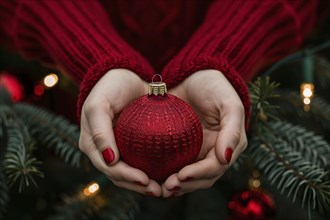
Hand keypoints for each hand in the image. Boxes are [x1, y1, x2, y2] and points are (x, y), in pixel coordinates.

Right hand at [79, 69, 161, 196]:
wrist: (126, 75)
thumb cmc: (110, 87)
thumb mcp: (99, 104)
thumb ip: (99, 130)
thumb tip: (109, 159)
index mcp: (93, 144)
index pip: (109, 168)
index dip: (126, 177)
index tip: (145, 180)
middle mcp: (105, 151)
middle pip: (120, 176)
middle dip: (137, 186)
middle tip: (158, 191)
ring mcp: (118, 149)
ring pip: (131, 172)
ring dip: (146, 183)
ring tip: (164, 188)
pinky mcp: (132, 145)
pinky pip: (142, 160)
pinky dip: (153, 169)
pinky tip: (168, 173)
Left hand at [162, 69, 247, 196]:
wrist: (193, 75)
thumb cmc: (214, 86)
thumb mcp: (229, 104)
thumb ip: (232, 130)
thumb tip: (225, 159)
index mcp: (229, 144)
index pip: (216, 167)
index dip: (199, 174)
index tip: (180, 176)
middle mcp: (215, 151)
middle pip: (203, 177)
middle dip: (186, 185)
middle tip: (167, 187)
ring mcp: (199, 151)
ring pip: (190, 176)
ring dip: (177, 185)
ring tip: (161, 189)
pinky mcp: (184, 147)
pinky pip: (176, 164)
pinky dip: (168, 173)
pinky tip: (156, 177)